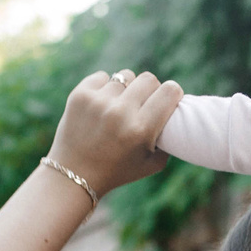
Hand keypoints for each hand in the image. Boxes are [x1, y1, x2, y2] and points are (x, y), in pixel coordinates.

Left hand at [45, 70, 183, 201]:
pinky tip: (102, 105)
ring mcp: (98, 101)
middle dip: (150, 90)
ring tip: (120, 106)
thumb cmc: (117, 171)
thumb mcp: (152, 163)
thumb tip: (176, 112)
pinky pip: (103, 76)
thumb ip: (169, 139)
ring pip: (125, 76)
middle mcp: (120, 112)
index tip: (168, 98)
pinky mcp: (80, 95)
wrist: (73, 175)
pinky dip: (105, 88)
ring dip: (126, 89)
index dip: (172, 92)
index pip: (169, 91)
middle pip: (148, 79)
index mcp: (141, 130)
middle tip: (143, 103)